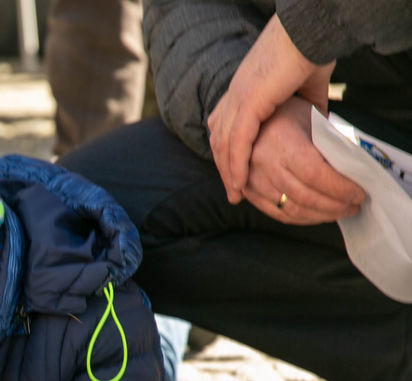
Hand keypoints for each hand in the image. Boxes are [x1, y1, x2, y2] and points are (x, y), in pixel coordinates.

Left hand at [207, 14, 334, 202]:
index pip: (225, 126)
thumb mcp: (306, 88)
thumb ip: (305, 109)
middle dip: (224, 167)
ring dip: (228, 172)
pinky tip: (238, 183)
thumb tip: (317, 126)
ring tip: (235, 195)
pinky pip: (237, 141)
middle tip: (233, 191)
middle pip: (219, 139)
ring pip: (224, 144)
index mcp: (242, 89)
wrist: (312, 31)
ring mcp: (238, 97)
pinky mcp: (248, 101)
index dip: (229, 151)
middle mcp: (234, 94)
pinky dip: (235, 165)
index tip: (236, 172)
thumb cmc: (311, 52)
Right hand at [238, 97, 364, 223]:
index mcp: (281, 141)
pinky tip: (317, 215)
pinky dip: (301, 219)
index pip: (315, 174)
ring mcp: (253, 180)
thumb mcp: (309, 119)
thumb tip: (353, 172)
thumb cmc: (284, 113)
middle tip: (354, 205)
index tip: (359, 192)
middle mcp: (264, 163)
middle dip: (335, 205)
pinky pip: (277, 214)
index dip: (340, 188)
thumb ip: (328, 144)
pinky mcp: (249, 192)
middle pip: (305, 196)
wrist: (246, 117)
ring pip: (292, 209)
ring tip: (340, 211)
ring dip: (321, 215)